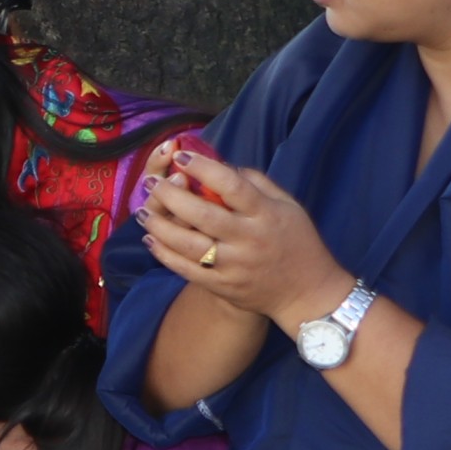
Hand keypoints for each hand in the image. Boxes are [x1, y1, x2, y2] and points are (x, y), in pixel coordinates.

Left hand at [139, 146, 346, 330]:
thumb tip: (223, 165)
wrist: (307, 293)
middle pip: (203, 215)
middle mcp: (249, 239)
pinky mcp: (222, 285)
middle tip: (150, 182)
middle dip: (171, 196)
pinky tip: (150, 239)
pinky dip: (164, 254)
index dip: (204, 169)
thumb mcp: (289, 207)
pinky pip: (186, 269)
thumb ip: (258, 183)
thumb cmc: (298, 242)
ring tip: (143, 211)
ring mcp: (234, 265)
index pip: (232, 187)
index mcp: (267, 215)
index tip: (181, 156)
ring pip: (188, 244)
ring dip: (159, 225)